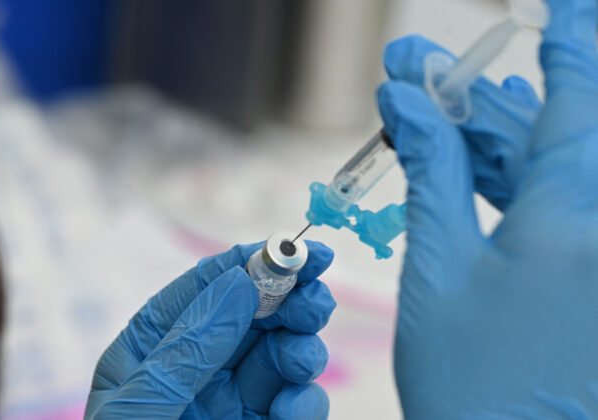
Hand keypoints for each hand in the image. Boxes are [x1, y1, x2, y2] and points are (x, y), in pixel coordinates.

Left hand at [84, 241, 335, 418]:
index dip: (249, 262)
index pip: (204, 289)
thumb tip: (240, 285)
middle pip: (252, 316)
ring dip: (300, 348)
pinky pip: (294, 404)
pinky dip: (305, 401)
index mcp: (150, 350)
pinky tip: (296, 408)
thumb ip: (192, 346)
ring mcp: (230, 403)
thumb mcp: (144, 407)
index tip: (294, 249)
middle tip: (316, 296)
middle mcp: (193, 369)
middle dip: (287, 301)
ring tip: (300, 359)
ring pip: (279, 355)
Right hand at [378, 0, 597, 417]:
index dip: (566, 41)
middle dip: (482, 95)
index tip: (562, 0)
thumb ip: (430, 177)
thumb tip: (410, 104)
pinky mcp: (589, 278)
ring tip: (439, 103)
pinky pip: (555, 207)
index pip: (574, 99)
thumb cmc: (471, 385)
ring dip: (491, 133)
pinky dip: (510, 178)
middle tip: (423, 68)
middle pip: (552, 130)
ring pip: (550, 167)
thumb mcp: (437, 272)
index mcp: (571, 218)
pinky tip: (475, 156)